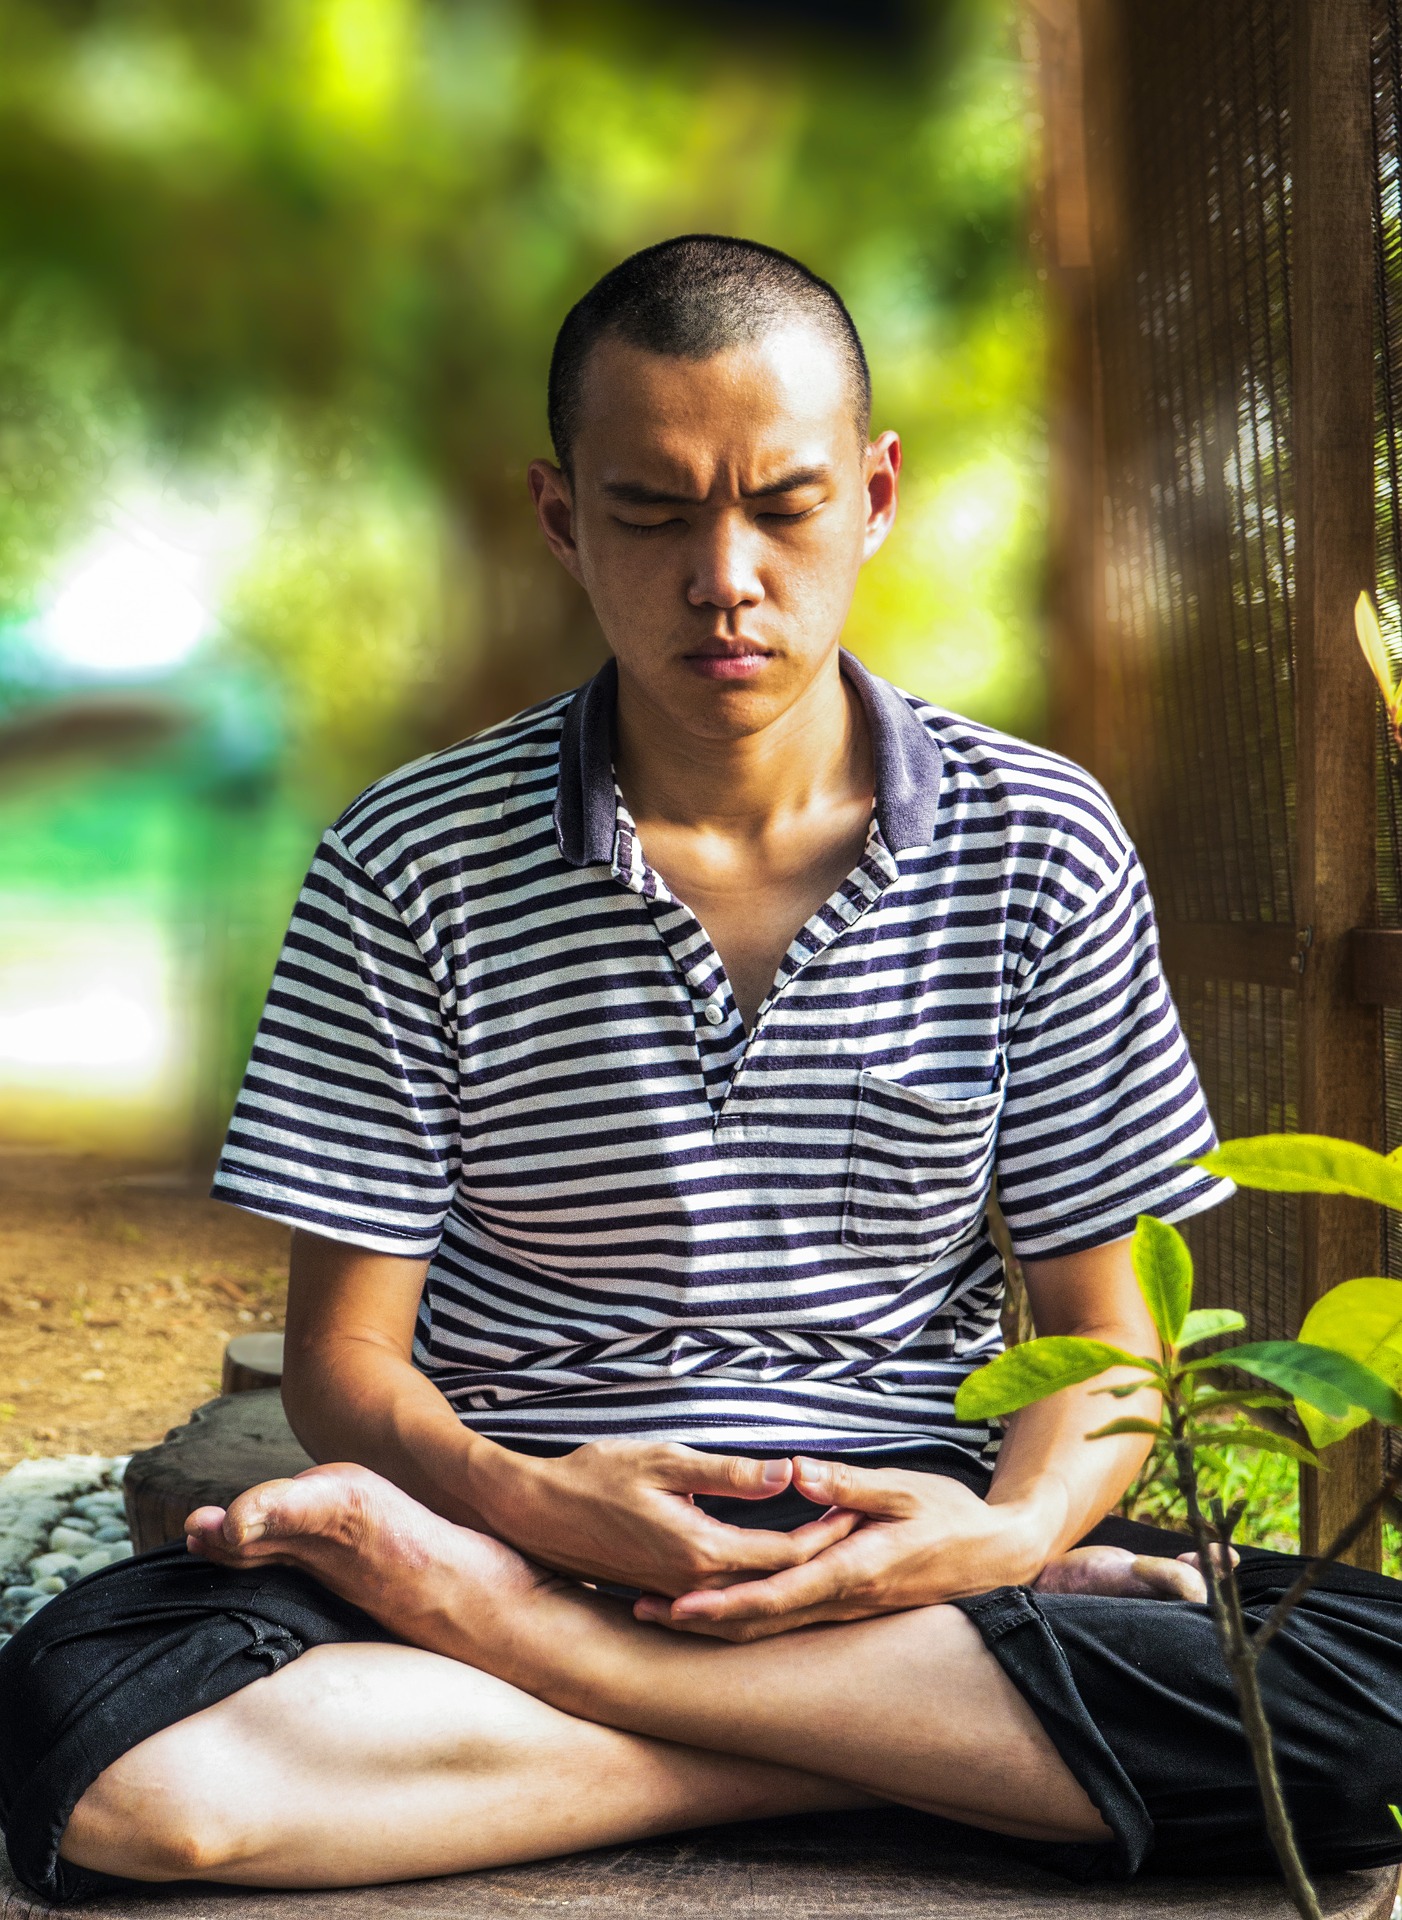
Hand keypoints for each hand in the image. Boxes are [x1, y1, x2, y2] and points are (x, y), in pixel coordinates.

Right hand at [469, 1439, 856, 1597]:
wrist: (533, 1512)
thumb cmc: (594, 1475)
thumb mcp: (664, 1460)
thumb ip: (728, 1473)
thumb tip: (787, 1473)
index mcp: (701, 1550)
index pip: (784, 1554)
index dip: (826, 1533)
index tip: (857, 1509)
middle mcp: (694, 1582)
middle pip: (774, 1581)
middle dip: (819, 1555)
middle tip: (857, 1524)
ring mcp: (677, 1591)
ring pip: (751, 1594)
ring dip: (790, 1572)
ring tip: (827, 1545)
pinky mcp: (663, 1590)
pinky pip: (723, 1596)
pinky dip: (755, 1583)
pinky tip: (773, 1566)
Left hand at [632, 1457, 1045, 1640]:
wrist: (996, 1555)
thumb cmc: (952, 1514)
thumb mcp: (905, 1487)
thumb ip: (850, 1484)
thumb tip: (798, 1470)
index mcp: (853, 1570)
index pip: (776, 1595)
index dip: (724, 1603)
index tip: (678, 1605)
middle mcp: (843, 1600)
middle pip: (760, 1622)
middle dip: (701, 1621)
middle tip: (643, 1613)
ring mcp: (845, 1609)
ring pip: (770, 1627)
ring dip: (716, 1623)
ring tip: (661, 1613)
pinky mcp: (848, 1605)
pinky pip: (788, 1620)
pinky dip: (747, 1618)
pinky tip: (716, 1609)